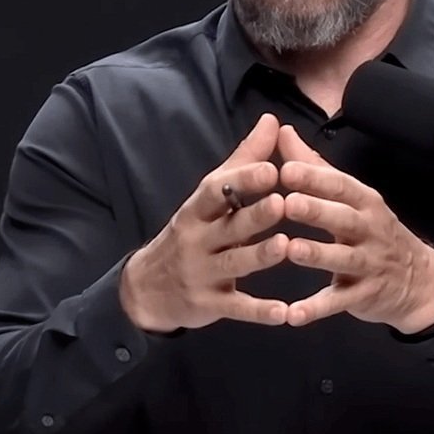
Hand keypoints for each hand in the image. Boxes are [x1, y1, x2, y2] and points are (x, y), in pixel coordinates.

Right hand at [120, 113, 289, 332]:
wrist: (147, 288)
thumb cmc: (192, 233)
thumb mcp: (208, 198)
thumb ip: (243, 160)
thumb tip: (272, 120)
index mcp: (198, 210)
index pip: (217, 191)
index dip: (243, 180)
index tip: (271, 168)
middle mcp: (198, 240)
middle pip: (228, 226)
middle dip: (254, 216)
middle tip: (282, 203)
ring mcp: (202, 274)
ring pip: (234, 264)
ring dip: (259, 256)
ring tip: (285, 247)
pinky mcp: (209, 304)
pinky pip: (236, 307)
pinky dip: (259, 311)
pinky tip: (284, 313)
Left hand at [276, 124, 433, 333]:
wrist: (417, 281)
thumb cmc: (372, 231)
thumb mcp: (351, 197)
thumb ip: (314, 167)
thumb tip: (282, 132)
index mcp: (362, 202)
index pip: (339, 185)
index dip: (313, 177)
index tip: (285, 169)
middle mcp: (368, 230)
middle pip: (341, 218)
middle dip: (315, 210)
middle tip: (286, 203)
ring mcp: (368, 264)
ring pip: (341, 259)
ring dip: (317, 255)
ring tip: (291, 250)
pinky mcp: (363, 296)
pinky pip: (338, 302)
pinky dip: (316, 310)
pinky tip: (292, 315)